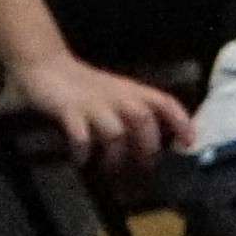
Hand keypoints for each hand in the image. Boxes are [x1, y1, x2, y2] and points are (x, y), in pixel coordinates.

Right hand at [26, 53, 191, 172]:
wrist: (46, 65)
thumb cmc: (85, 85)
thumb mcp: (117, 93)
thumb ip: (133, 110)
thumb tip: (154, 141)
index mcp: (132, 90)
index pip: (164, 102)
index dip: (181, 121)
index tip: (190, 143)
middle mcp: (117, 96)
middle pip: (143, 120)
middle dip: (147, 147)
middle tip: (144, 169)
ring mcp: (92, 103)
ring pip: (115, 131)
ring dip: (116, 156)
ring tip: (110, 169)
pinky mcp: (68, 110)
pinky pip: (81, 135)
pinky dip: (83, 151)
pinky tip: (81, 160)